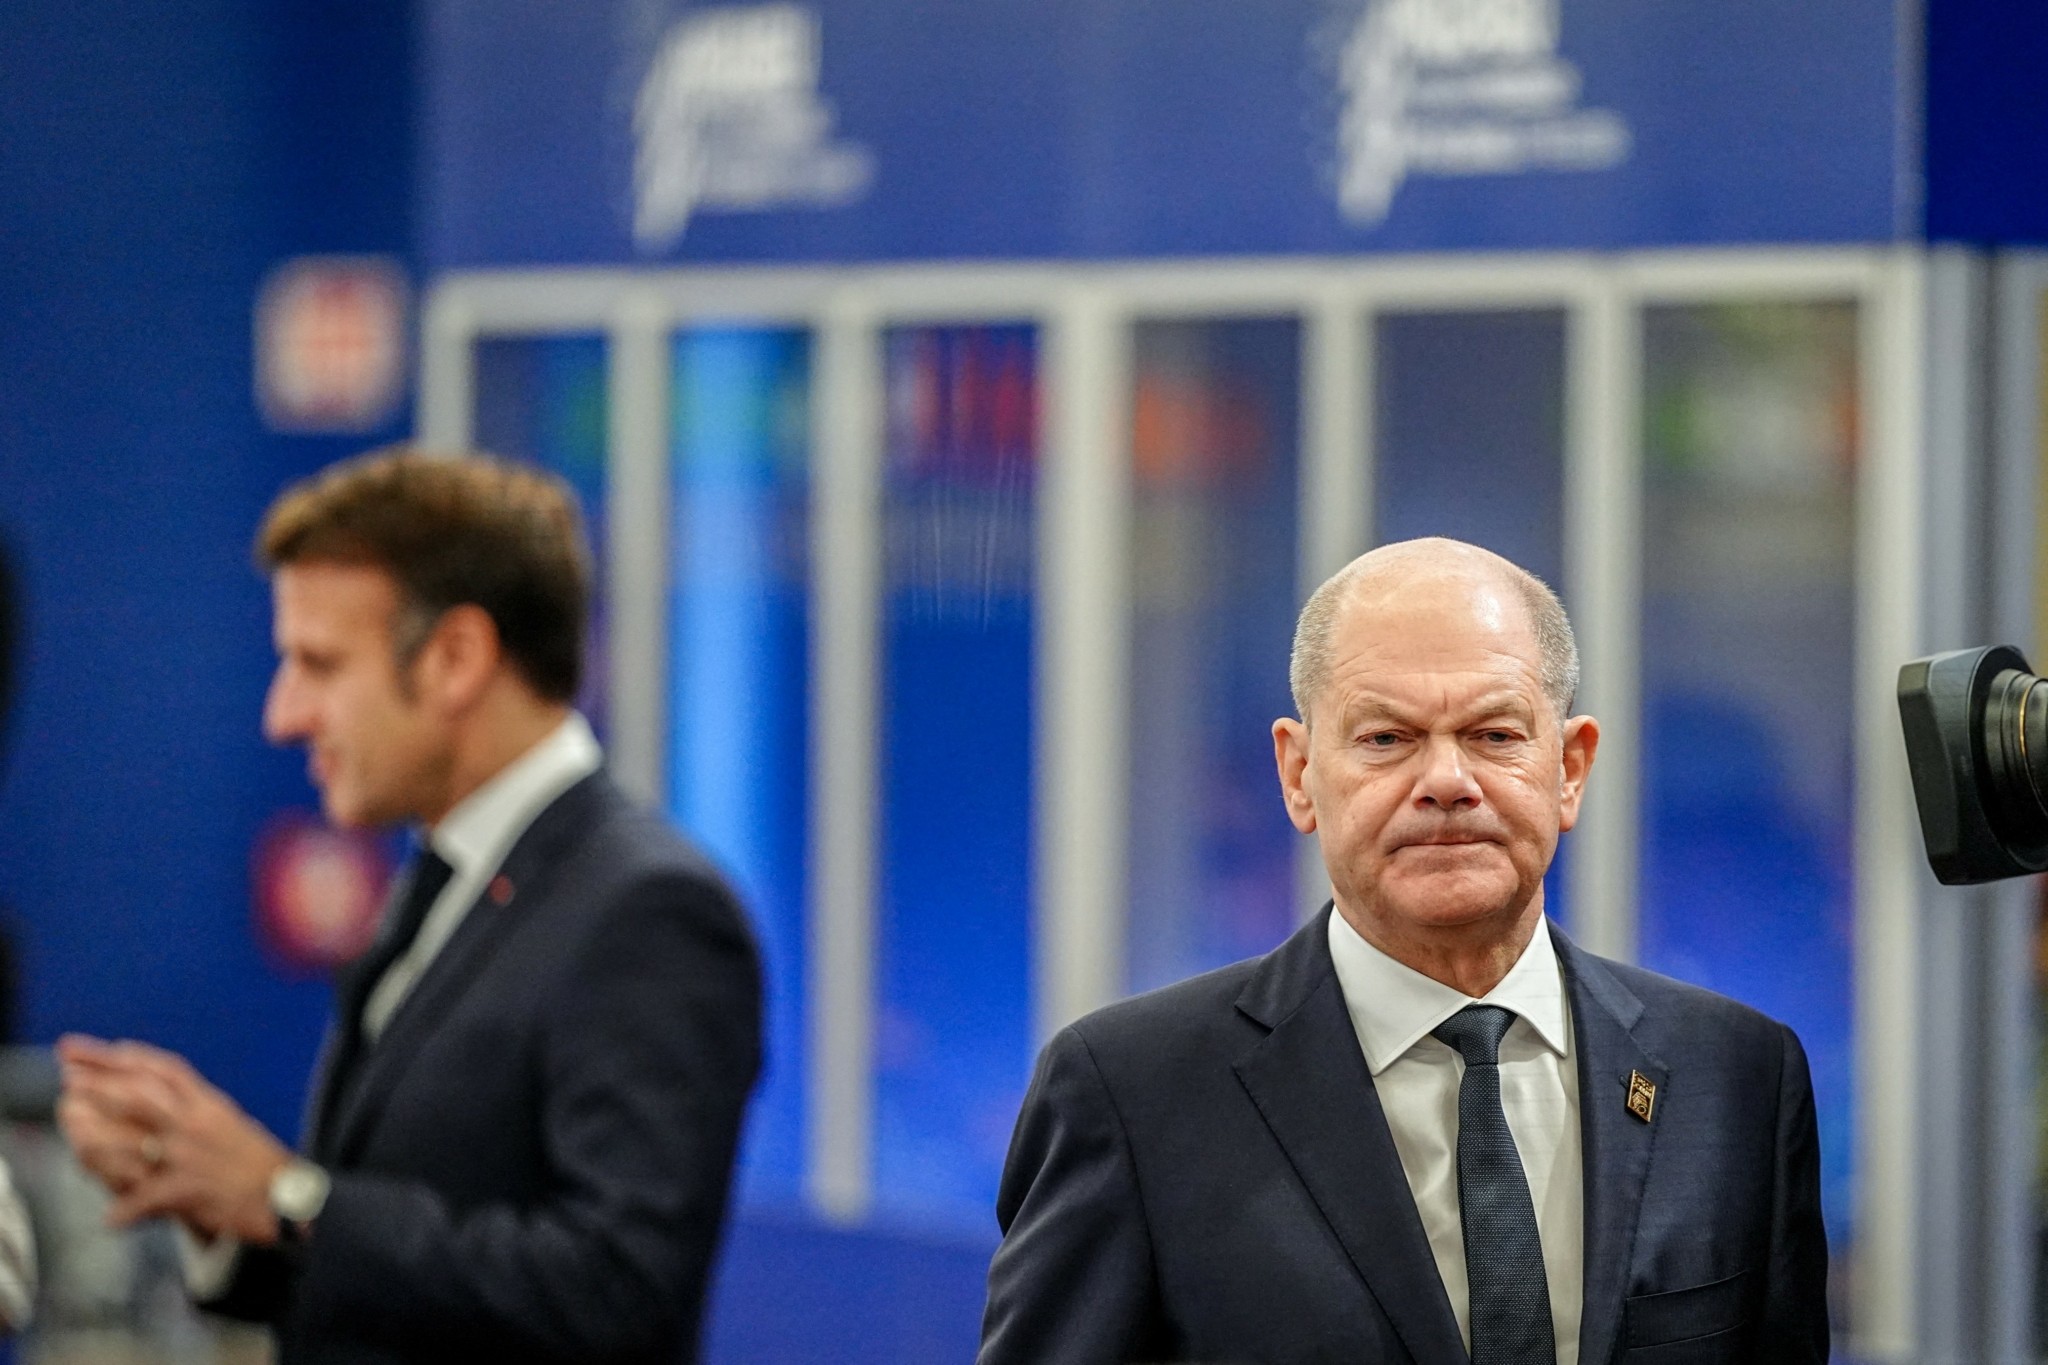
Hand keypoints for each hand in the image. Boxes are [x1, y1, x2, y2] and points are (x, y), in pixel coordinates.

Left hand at [56, 1035, 291, 1243]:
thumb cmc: (258, 1162)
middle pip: (141, 1095)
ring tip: (71, 1130)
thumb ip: (195, 1110)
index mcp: (209, 1105)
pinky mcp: (188, 1190)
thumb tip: (162, 1100)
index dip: (128, 1057)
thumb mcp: (230, 1123)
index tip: (99, 1049)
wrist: (286, 1196)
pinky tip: (110, 1219)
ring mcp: (189, 1156)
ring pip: (132, 1142)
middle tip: (67, 1074)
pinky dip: (126, 1211)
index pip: (165, 1070)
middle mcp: (196, 1124)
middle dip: (100, 1083)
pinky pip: (147, 1199)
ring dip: (97, 1138)